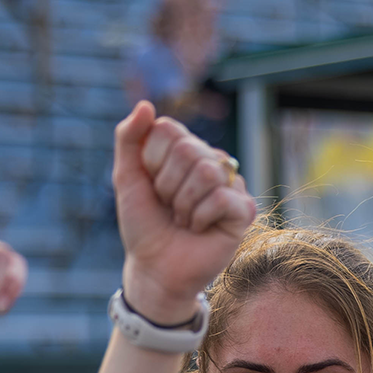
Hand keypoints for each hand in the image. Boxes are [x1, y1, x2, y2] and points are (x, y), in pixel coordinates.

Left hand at [115, 101, 256, 324]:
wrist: (155, 268)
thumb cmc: (144, 225)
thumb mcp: (127, 178)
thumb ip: (129, 138)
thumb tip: (147, 105)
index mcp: (185, 149)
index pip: (168, 130)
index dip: (151, 162)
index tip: (152, 186)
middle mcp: (212, 161)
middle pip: (187, 150)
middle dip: (167, 186)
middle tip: (169, 207)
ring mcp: (231, 185)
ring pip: (207, 173)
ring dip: (183, 204)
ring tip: (183, 219)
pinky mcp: (244, 210)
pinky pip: (222, 199)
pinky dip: (200, 218)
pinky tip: (199, 229)